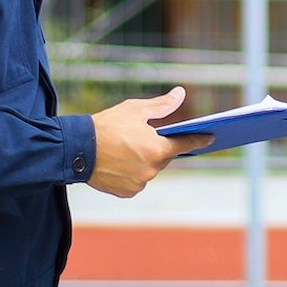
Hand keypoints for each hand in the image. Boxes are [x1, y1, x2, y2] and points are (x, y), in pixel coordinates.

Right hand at [87, 87, 211, 197]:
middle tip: (146, 136)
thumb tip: (181, 94)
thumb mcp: (135, 110)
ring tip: (127, 149)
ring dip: (144, 160)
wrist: (75, 149)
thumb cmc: (106, 126)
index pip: (185, 144)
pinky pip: (137, 181)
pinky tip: (120, 162)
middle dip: (159, 146)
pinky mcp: (127, 192)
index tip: (211, 137)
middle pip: (164, 156)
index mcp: (158, 149)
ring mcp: (139, 183)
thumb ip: (162, 105)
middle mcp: (152, 169)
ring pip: (150, 169)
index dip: (199, 139)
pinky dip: (132, 172)